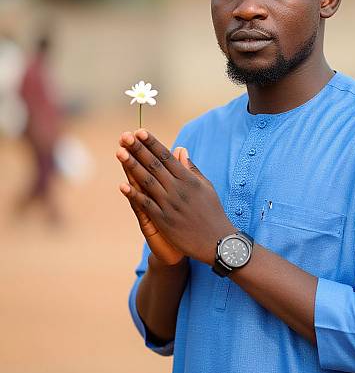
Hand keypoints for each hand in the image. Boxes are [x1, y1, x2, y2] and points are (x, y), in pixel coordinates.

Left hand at [116, 129, 235, 265]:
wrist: (217, 240)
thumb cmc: (212, 212)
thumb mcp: (205, 186)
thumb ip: (191, 168)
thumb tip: (180, 149)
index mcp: (188, 179)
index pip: (167, 157)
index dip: (152, 144)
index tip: (140, 131)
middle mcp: (178, 189)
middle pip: (154, 165)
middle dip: (138, 149)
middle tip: (125, 136)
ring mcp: (170, 204)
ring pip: (147, 181)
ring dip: (132, 166)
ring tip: (120, 152)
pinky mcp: (164, 220)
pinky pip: (146, 204)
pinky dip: (134, 195)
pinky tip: (122, 185)